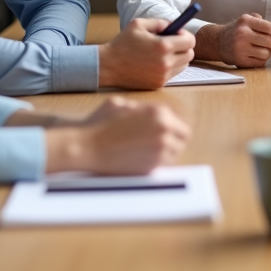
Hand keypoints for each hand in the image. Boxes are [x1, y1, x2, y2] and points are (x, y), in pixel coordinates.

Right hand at [46, 98, 190, 174]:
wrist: (87, 147)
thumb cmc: (99, 124)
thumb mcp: (119, 104)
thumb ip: (138, 107)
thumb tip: (147, 113)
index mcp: (159, 113)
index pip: (179, 123)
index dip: (172, 128)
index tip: (163, 133)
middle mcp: (164, 130)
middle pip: (183, 138)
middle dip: (174, 140)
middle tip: (160, 143)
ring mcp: (160, 150)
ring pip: (176, 153)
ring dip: (167, 152)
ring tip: (148, 150)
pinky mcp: (152, 166)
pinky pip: (164, 165)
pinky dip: (157, 162)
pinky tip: (142, 158)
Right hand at [98, 18, 194, 88]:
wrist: (108, 66)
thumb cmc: (122, 43)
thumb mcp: (138, 24)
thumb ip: (159, 22)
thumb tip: (174, 25)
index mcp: (163, 46)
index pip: (190, 41)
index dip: (186, 35)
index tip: (178, 33)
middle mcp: (165, 63)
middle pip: (190, 54)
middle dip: (184, 47)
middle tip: (172, 43)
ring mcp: (162, 76)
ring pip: (183, 65)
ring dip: (177, 58)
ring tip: (162, 53)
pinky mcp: (158, 84)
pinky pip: (172, 74)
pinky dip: (168, 67)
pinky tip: (155, 62)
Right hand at [196, 14, 270, 67]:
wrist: (218, 42)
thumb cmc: (237, 31)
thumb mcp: (247, 20)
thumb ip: (263, 23)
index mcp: (245, 21)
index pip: (268, 27)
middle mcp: (242, 34)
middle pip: (269, 41)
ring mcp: (240, 48)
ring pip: (266, 53)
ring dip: (267, 53)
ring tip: (262, 49)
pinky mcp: (240, 60)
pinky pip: (260, 63)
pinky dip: (261, 60)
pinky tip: (256, 55)